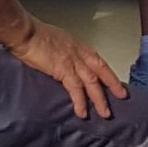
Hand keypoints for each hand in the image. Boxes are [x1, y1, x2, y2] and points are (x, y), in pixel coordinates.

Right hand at [8, 18, 128, 119]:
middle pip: (101, 70)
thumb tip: (61, 62)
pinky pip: (75, 89)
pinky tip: (82, 113)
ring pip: (92, 83)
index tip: (114, 82)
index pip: (97, 60)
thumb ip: (62, 52)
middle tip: (122, 96)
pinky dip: (80, 102)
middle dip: (112, 84)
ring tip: (105, 114)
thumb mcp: (54, 41)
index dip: (107, 72)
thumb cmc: (33, 35)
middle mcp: (79, 53)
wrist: (24, 32)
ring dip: (99, 99)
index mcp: (77, 45)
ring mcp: (73, 61)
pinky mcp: (63, 70)